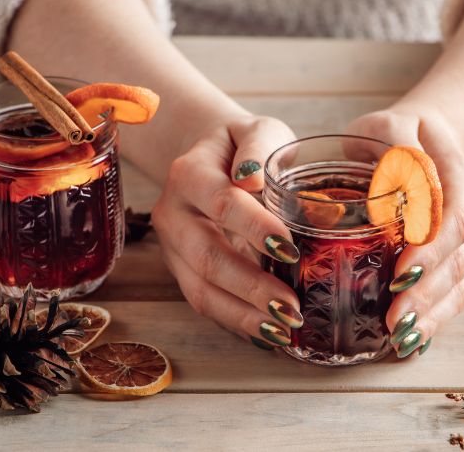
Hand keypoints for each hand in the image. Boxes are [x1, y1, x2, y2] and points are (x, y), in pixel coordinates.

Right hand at [152, 114, 304, 349]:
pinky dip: (235, 322)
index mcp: (189, 173)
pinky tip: (267, 334)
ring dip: (243, 315)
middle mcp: (172, 213)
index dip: (255, 228)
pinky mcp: (181, 271)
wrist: (211, 160)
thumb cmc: (243, 147)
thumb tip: (253, 178)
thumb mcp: (258, 129)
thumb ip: (259, 145)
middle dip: (250, 286)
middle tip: (291, 306)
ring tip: (283, 330)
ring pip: (200, 290)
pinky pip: (203, 303)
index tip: (291, 249)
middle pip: (207, 256)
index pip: (222, 203)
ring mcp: (172, 248)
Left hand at [345, 105, 463, 357]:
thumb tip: (390, 182)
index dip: (430, 245)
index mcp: (458, 166)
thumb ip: (390, 144)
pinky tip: (415, 338)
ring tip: (402, 336)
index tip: (400, 270)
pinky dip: (437, 317)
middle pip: (460, 251)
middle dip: (427, 288)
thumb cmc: (389, 136)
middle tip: (395, 317)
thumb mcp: (383, 126)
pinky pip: (459, 290)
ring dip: (432, 310)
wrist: (419, 140)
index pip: (453, 210)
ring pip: (462, 276)